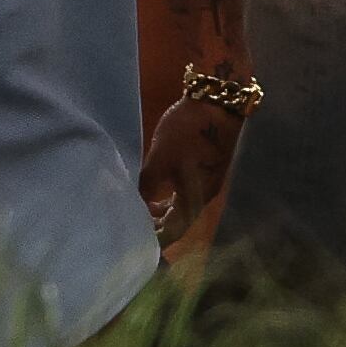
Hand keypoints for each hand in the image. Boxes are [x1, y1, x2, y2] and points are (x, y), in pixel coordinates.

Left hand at [140, 95, 243, 250]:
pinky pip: (183, 195)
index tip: (134, 242)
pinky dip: (167, 199)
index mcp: (195, 199)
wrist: (216, 104)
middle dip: (154, 227)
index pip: (174, 231)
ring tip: (138, 209)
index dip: (155, 239)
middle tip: (130, 225)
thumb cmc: (187, 132)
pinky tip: (153, 193)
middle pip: (178, 222)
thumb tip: (134, 204)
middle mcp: (203, 195)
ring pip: (180, 208)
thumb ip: (148, 184)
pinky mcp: (203, 169)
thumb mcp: (160, 158)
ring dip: (160, 213)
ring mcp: (205, 182)